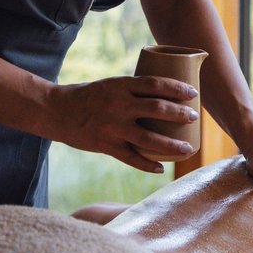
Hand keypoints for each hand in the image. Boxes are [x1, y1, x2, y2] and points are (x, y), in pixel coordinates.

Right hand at [46, 76, 198, 172]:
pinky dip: (148, 165)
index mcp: (121, 86)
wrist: (57, 111)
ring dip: (172, 145)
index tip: (193, 93)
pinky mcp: (106, 146)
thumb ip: (135, 91)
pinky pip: (131, 158)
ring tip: (188, 148)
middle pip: (157, 109)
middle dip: (180, 114)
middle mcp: (119, 106)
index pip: (156, 84)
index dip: (177, 88)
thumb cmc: (90, 96)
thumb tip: (166, 95)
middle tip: (194, 117)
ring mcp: (112, 127)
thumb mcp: (112, 85)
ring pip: (149, 138)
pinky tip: (161, 168)